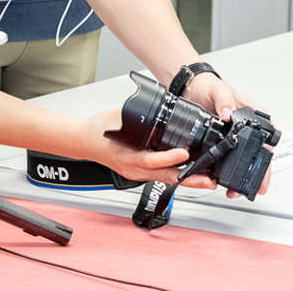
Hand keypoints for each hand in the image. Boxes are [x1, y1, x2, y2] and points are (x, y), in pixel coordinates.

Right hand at [83, 109, 216, 188]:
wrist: (84, 141)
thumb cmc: (98, 131)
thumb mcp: (118, 118)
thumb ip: (140, 118)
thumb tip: (161, 114)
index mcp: (126, 157)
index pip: (150, 160)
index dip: (168, 158)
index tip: (183, 154)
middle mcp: (134, 169)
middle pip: (165, 177)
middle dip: (189, 179)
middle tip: (207, 180)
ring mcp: (137, 174)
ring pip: (166, 179)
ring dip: (188, 180)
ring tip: (206, 179)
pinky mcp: (141, 173)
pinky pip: (162, 176)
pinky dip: (178, 175)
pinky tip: (191, 173)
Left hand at [178, 74, 273, 197]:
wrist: (191, 88)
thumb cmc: (209, 86)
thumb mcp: (218, 89)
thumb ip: (224, 100)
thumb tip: (229, 113)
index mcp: (252, 116)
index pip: (266, 139)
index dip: (267, 156)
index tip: (265, 169)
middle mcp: (245, 129)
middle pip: (257, 155)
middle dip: (258, 174)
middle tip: (256, 188)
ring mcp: (232, 137)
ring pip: (242, 160)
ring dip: (241, 176)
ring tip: (236, 189)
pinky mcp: (219, 142)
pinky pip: (224, 159)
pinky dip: (224, 171)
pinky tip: (221, 180)